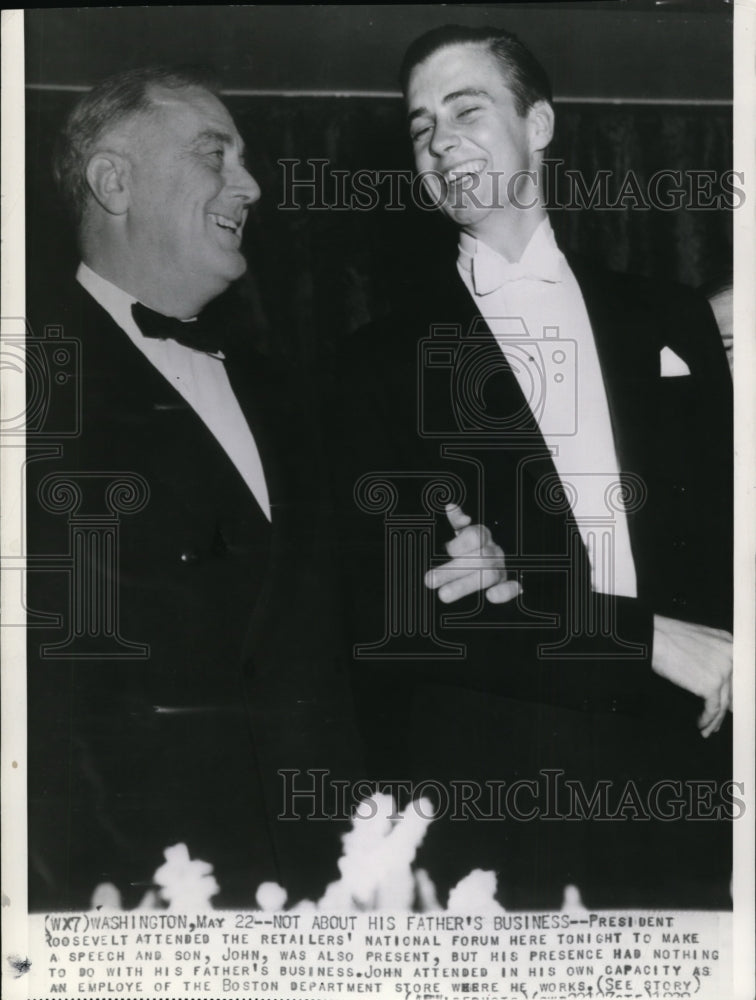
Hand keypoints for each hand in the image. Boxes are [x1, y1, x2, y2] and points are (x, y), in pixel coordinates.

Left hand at [424, 504, 520, 604]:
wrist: (484, 563)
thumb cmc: (467, 548)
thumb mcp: (459, 532)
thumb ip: (454, 521)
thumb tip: (451, 507)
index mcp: (481, 536)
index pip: (475, 537)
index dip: (459, 545)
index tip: (447, 552)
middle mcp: (493, 551)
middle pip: (478, 559)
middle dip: (451, 570)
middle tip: (430, 580)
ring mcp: (501, 568)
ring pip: (489, 575)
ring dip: (465, 585)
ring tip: (443, 594)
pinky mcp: (507, 585)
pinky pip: (511, 587)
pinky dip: (504, 592)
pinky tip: (491, 596)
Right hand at [651, 615, 732, 737]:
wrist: (655, 639)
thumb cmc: (668, 637)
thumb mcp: (699, 639)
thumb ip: (713, 655)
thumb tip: (717, 680)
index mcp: (729, 643)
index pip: (737, 673)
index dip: (733, 692)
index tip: (729, 705)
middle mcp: (731, 656)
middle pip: (733, 689)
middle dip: (726, 708)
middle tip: (718, 720)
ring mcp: (723, 671)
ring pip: (724, 702)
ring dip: (715, 719)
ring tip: (707, 728)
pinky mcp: (711, 685)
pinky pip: (713, 709)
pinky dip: (707, 719)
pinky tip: (700, 723)